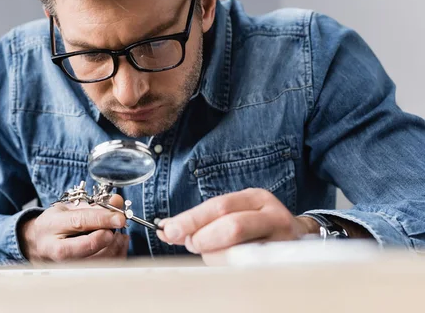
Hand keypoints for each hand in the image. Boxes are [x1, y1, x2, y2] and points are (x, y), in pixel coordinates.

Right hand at [20, 194, 128, 264]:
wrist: (37, 245)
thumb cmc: (54, 225)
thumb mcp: (68, 208)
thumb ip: (93, 205)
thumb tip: (117, 201)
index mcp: (52, 226)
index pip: (80, 222)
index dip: (103, 219)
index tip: (119, 217)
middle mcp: (56, 249)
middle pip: (87, 245)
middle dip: (108, 234)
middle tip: (118, 224)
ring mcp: (65, 265)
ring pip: (97, 260)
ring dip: (115, 244)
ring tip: (117, 232)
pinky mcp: (76, 274)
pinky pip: (103, 268)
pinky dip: (116, 254)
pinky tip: (116, 242)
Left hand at [157, 188, 315, 263]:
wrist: (301, 239)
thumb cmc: (257, 227)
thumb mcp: (233, 213)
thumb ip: (202, 221)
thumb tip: (166, 229)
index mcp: (255, 198)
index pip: (219, 205)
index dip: (191, 219)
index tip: (168, 231)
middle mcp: (272, 215)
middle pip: (232, 225)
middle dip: (204, 238)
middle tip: (192, 245)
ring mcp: (282, 240)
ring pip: (240, 251)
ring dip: (216, 256)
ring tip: (213, 254)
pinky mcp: (285, 262)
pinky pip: (249, 268)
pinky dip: (229, 268)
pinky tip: (227, 263)